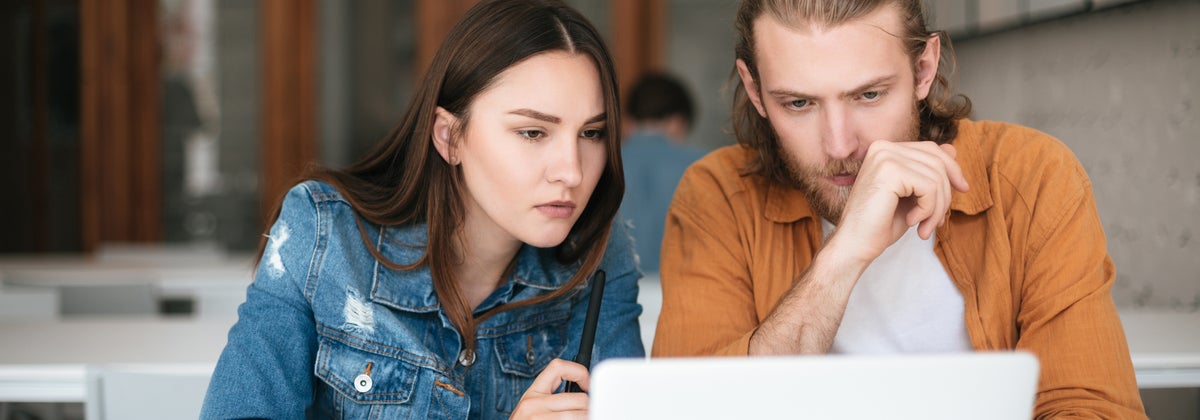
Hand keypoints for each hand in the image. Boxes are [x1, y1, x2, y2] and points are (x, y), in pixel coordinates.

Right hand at [509, 358, 590, 419]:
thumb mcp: (533, 409)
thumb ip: (553, 399)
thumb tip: (584, 393)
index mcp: (532, 393)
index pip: (558, 367)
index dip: (579, 372)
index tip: (587, 386)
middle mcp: (532, 404)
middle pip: (579, 398)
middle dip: (589, 407)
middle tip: (592, 412)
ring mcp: (537, 418)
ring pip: (580, 415)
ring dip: (588, 417)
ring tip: (589, 418)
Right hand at [829, 141, 968, 265]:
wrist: (855, 244)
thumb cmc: (880, 224)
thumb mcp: (911, 194)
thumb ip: (927, 171)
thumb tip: (953, 149)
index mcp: (885, 149)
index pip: (932, 150)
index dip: (952, 170)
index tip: (962, 189)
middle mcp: (883, 147)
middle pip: (937, 161)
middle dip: (945, 195)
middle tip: (935, 221)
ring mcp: (885, 157)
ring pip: (936, 176)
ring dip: (937, 208)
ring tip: (924, 226)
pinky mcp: (889, 171)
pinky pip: (929, 187)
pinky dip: (928, 210)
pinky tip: (912, 221)